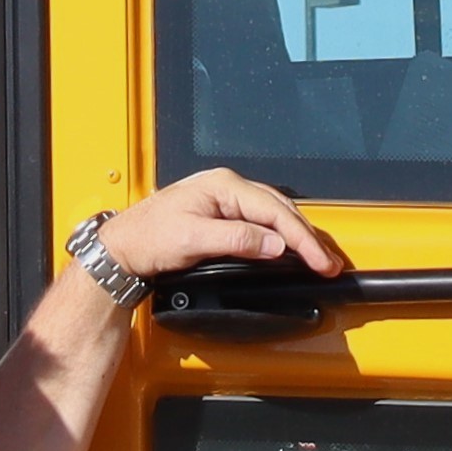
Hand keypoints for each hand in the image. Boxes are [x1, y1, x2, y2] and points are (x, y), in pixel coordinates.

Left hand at [82, 167, 347, 288]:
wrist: (122, 248)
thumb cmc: (148, 238)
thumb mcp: (192, 240)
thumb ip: (237, 239)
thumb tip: (275, 244)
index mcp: (223, 186)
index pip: (274, 210)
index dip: (301, 238)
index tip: (319, 260)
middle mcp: (228, 187)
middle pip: (281, 210)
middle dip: (308, 238)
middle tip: (329, 263)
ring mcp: (226, 199)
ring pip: (275, 215)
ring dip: (298, 237)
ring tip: (319, 258)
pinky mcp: (223, 214)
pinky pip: (262, 221)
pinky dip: (281, 237)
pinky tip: (291, 250)